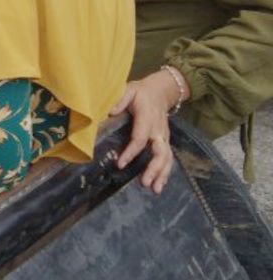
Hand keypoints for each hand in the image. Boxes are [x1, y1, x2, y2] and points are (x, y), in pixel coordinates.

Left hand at [110, 70, 180, 193]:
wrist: (160, 91)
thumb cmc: (140, 92)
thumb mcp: (128, 89)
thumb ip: (120, 99)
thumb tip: (110, 112)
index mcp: (148, 118)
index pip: (140, 138)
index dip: (131, 152)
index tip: (120, 164)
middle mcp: (158, 130)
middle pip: (160, 152)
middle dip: (154, 168)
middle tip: (145, 183)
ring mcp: (164, 137)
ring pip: (167, 158)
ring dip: (162, 174)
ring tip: (155, 190)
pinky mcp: (165, 141)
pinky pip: (168, 158)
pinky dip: (166, 172)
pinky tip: (160, 184)